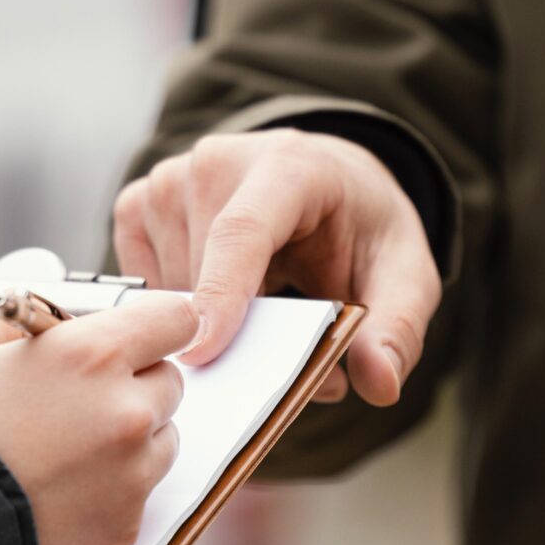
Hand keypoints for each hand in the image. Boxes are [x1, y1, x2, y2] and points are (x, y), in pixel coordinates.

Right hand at [0, 295, 197, 544]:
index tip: (145, 335)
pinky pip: (139, 494)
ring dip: (131, 438)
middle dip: (134, 384)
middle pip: (169, 382)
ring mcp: (130, 474)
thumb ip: (16, 317)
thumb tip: (43, 315)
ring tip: (66, 450)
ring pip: (162, 439)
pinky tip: (61, 491)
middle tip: (79, 401)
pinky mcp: (125, 526)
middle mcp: (124, 412)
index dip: (157, 325)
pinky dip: (113, 489)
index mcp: (91, 356)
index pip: (175, 319)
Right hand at [113, 128, 439, 405]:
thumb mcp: (404, 274)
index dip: (222, 293)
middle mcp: (219, 161)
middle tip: (284, 360)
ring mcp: (171, 177)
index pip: (243, 231)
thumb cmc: (361, 227)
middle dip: (234, 333)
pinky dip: (172, 305)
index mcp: (289, 165)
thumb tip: (380, 383)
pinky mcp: (140, 201)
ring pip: (167, 283)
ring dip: (207, 322)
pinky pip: (140, 278)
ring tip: (260, 314)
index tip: (205, 352)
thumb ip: (398, 328)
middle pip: (201, 269)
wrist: (330, 182)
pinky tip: (214, 299)